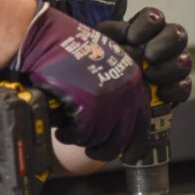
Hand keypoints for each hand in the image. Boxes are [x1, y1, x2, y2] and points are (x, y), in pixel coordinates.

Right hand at [14, 1, 149, 161]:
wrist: (51, 39)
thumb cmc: (73, 50)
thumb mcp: (106, 64)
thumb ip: (116, 89)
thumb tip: (116, 122)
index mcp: (134, 83)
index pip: (143, 126)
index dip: (134, 146)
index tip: (126, 154)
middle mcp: (126, 94)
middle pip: (121, 141)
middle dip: (104, 151)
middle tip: (92, 151)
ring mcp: (109, 103)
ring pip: (100, 141)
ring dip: (84, 142)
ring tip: (71, 134)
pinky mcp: (89, 109)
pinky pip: (80, 137)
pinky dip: (69, 137)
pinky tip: (61, 131)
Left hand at [97, 7, 191, 106]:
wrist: (105, 92)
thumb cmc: (103, 61)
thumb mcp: (101, 42)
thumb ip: (112, 31)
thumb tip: (127, 31)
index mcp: (146, 29)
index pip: (155, 17)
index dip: (147, 25)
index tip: (132, 37)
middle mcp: (165, 43)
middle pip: (178, 34)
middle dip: (165, 43)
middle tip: (149, 55)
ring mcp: (173, 65)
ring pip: (185, 60)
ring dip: (168, 68)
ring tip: (149, 76)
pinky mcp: (176, 88)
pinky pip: (185, 86)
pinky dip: (174, 89)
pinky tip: (160, 93)